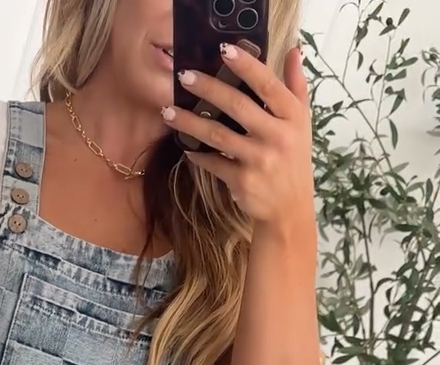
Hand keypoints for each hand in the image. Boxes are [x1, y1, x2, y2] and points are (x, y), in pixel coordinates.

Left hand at [162, 45, 314, 228]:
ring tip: (168, 112)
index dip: (246, 66)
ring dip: (190, 122)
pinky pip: (214, 163)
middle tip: (184, 76)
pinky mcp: (242, 181)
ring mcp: (259, 160)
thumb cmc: (293, 160)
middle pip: (238, 106)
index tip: (224, 50)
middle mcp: (277, 137)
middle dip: (208, 89)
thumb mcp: (302, 123)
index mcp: (292, 117)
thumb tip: (294, 51)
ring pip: (218, 135)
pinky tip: (185, 146)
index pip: (268, 85)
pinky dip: (198, 155)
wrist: (290, 209)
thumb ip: (295, 86)